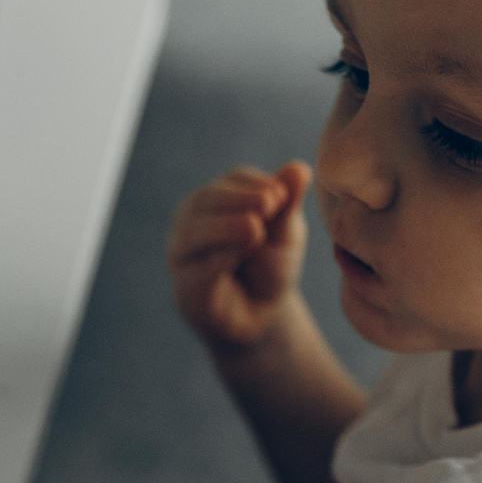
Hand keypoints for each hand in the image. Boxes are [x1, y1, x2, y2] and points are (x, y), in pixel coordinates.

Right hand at [170, 162, 311, 352]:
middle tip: (271, 203)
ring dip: (226, 227)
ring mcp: (183, 253)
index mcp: (219, 201)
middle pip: (205, 200)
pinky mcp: (184, 286)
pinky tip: (243, 250)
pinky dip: (220, 258)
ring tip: (255, 228)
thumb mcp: (285, 233)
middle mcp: (193, 221)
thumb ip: (287, 203)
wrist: (260, 316)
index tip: (281, 195)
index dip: (255, 185)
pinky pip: (196, 269)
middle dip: (238, 200)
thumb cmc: (270, 267)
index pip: (232, 182)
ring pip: (194, 232)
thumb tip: (299, 166)